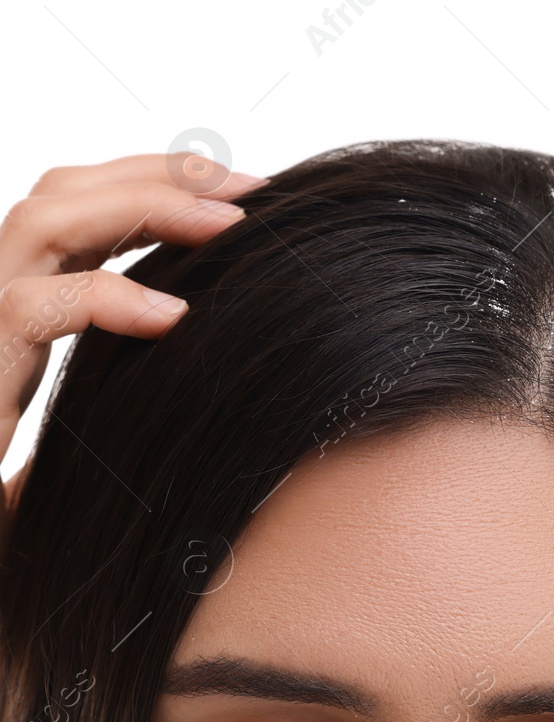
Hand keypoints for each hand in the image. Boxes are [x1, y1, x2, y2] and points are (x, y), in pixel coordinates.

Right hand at [0, 154, 264, 524]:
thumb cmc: (42, 509)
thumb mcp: (108, 424)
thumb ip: (145, 376)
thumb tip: (230, 348)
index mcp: (21, 301)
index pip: (84, 205)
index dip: (161, 183)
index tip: (250, 194)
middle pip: (66, 189)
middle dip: (163, 175)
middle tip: (256, 190)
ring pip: (41, 220)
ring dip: (143, 207)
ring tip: (229, 227)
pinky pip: (27, 307)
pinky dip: (105, 298)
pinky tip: (174, 317)